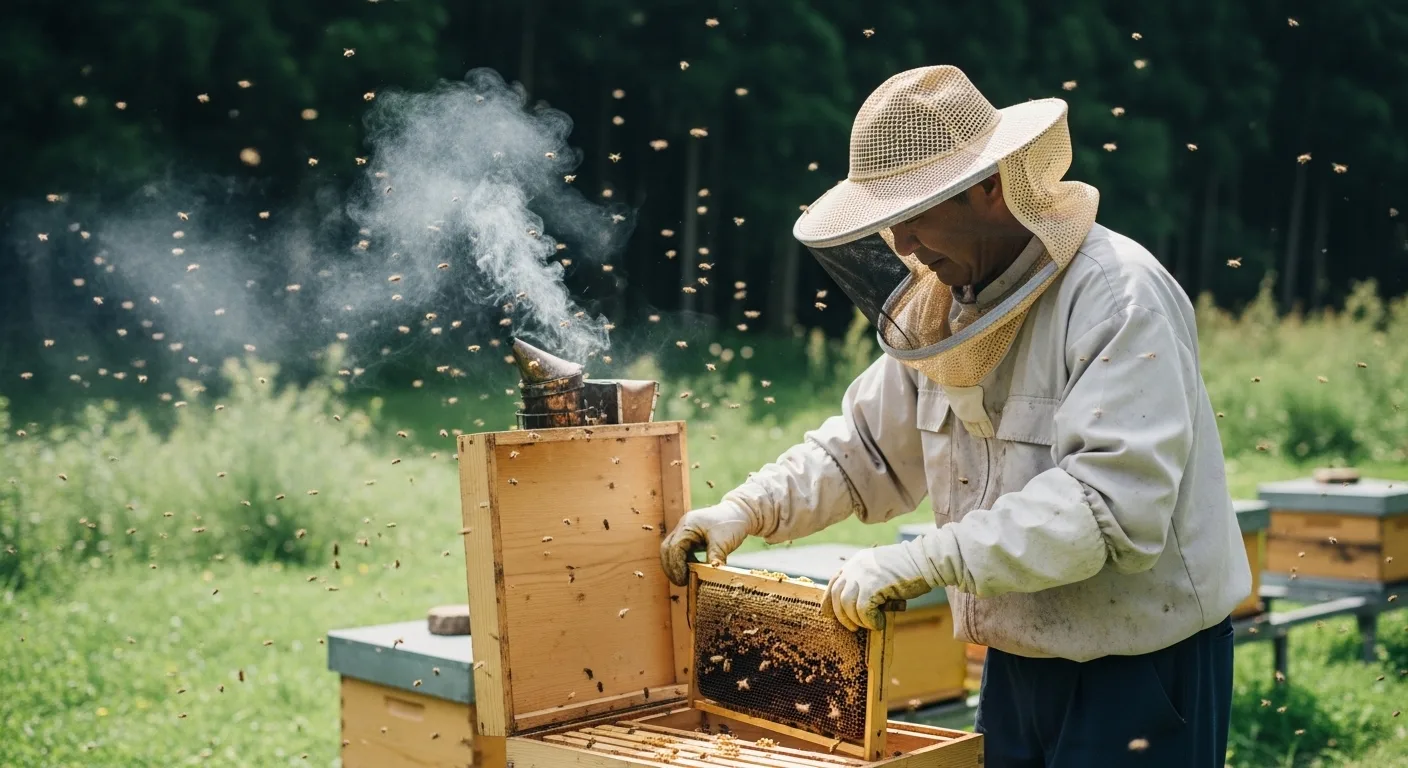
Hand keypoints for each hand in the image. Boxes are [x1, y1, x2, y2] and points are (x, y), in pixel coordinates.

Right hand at [659, 501, 760, 586]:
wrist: (739, 512)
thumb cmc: (731, 523)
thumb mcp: (723, 541)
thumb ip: (715, 556)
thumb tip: (711, 573)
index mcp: (688, 525)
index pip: (674, 548)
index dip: (676, 566)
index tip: (683, 580)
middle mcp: (683, 527)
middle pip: (667, 549)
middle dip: (671, 567)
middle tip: (681, 583)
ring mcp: (685, 531)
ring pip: (671, 550)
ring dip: (675, 565)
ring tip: (685, 579)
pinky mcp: (690, 536)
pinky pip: (680, 550)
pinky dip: (682, 561)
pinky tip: (691, 569)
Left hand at [821, 541, 937, 630]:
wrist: (926, 561)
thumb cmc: (909, 570)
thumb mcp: (882, 573)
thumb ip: (868, 584)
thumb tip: (860, 609)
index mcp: (856, 562)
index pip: (834, 582)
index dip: (830, 600)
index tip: (830, 614)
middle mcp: (855, 566)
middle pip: (837, 595)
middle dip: (842, 615)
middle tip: (852, 627)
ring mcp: (862, 575)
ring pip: (847, 604)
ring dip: (858, 620)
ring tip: (871, 624)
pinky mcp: (872, 586)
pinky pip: (863, 610)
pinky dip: (870, 620)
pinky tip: (880, 623)